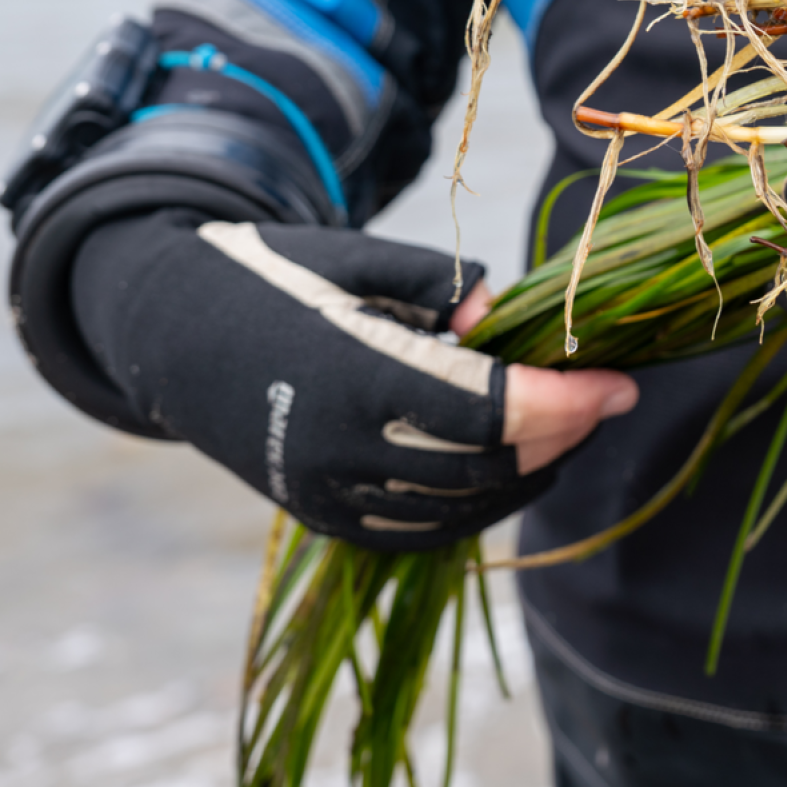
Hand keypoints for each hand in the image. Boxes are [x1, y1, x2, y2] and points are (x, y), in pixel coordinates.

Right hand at [70, 210, 636, 548]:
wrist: (165, 333)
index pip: (495, 410)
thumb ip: (439, 287)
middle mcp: (343, 447)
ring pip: (465, 506)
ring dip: (533, 471)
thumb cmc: (273, 274)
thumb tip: (502, 321)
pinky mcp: (325, 518)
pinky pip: (425, 529)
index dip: (569, 402)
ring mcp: (330, 492)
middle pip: (490, 464)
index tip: (620, 382)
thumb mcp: (356, 256)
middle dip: (564, 434)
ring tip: (572, 427)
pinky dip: (482, 504)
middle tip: (606, 398)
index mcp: (357, 373)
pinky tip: (516, 467)